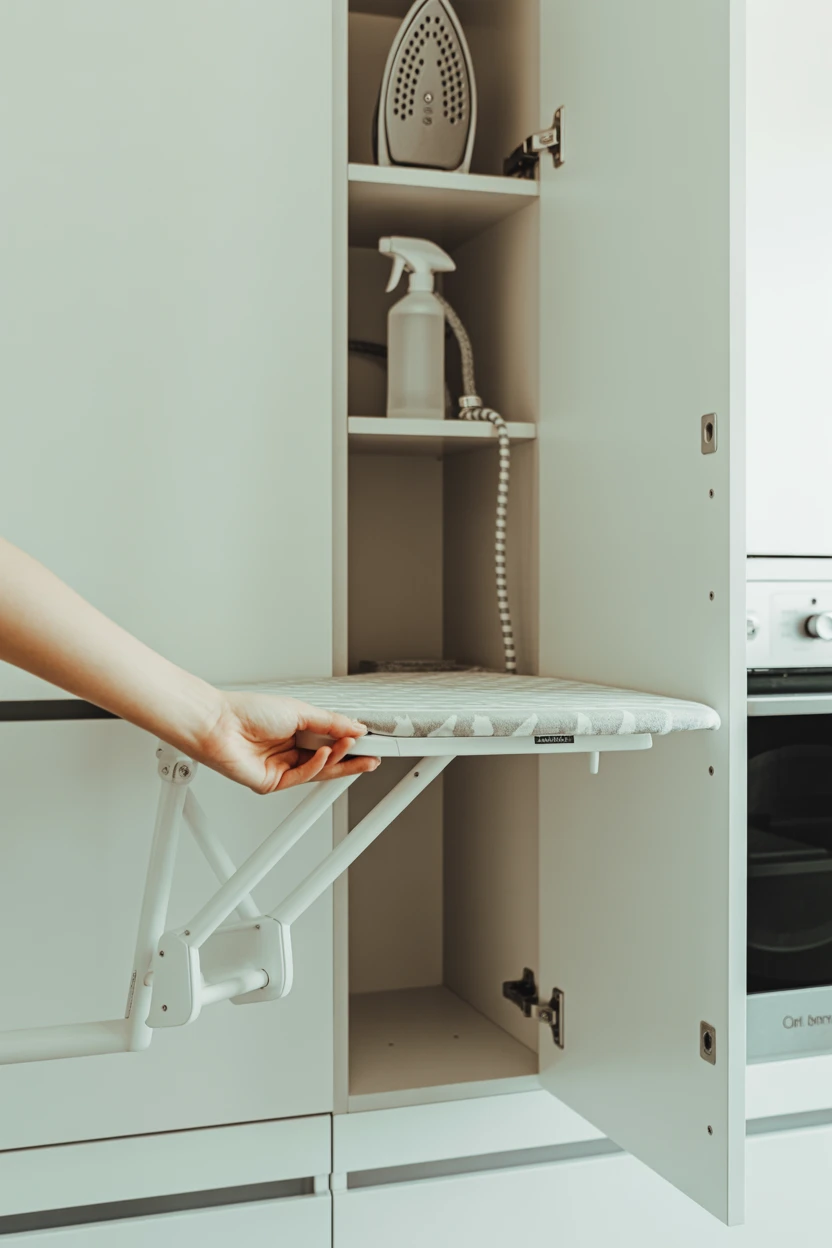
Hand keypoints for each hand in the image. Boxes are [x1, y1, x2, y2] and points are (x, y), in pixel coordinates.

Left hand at [192, 690, 379, 793]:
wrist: (219, 725)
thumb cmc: (248, 712)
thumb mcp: (298, 710)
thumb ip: (330, 722)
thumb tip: (355, 726)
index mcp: (296, 731)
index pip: (330, 740)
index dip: (350, 741)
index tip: (369, 739)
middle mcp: (290, 750)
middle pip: (329, 759)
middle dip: (352, 757)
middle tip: (373, 754)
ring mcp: (283, 768)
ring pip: (320, 770)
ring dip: (339, 759)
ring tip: (352, 746)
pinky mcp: (274, 783)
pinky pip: (303, 776)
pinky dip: (317, 765)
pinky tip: (326, 753)